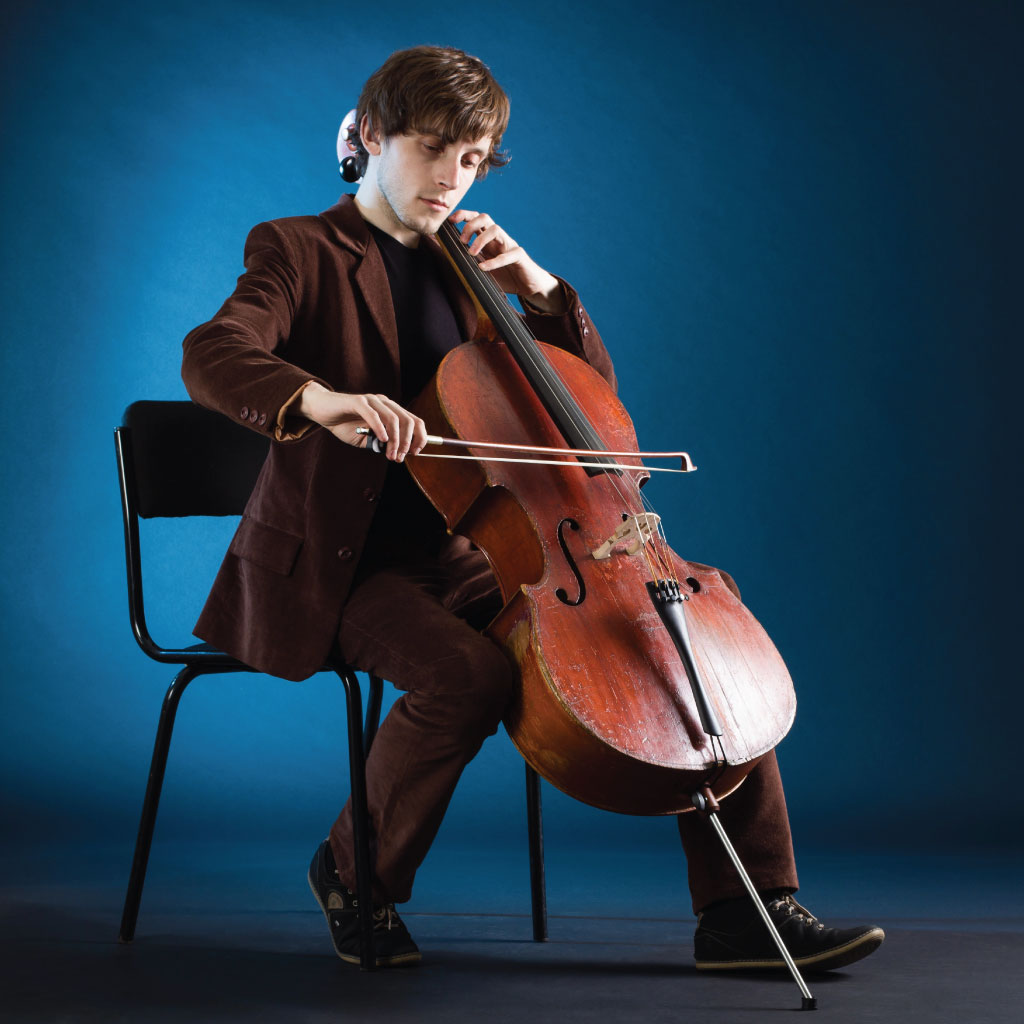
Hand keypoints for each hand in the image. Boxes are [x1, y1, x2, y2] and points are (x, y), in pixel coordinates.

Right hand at [298, 383, 426, 461]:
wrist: (321, 409)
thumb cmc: (343, 423)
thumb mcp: (365, 439)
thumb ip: (379, 444)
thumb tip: (394, 453)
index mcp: (390, 410)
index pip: (414, 421)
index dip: (419, 437)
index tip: (415, 453)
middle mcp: (384, 403)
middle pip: (408, 420)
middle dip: (407, 442)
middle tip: (400, 457)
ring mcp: (372, 401)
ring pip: (393, 419)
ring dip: (395, 440)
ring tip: (391, 454)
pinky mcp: (358, 401)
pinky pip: (374, 414)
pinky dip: (381, 428)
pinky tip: (382, 439)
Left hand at [449, 209, 566, 313]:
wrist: (529, 286)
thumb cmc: (505, 277)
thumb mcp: (483, 270)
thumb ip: (469, 264)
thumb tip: (448, 259)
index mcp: (489, 240)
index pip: (476, 219)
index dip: (463, 215)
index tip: (450, 221)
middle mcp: (499, 239)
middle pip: (485, 218)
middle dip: (470, 225)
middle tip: (462, 241)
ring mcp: (510, 246)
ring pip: (496, 229)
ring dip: (480, 239)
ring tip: (472, 253)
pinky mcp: (520, 256)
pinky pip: (508, 254)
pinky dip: (494, 261)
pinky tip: (484, 268)